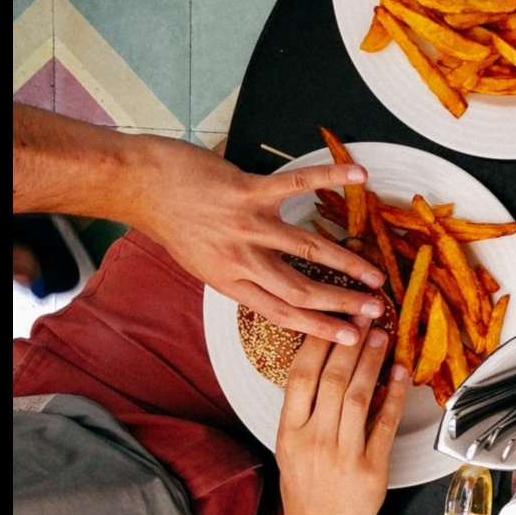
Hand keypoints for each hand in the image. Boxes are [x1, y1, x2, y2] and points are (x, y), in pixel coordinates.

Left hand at [130, 139, 388, 344]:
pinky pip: (296, 184)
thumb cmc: (172, 223)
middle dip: (343, 303)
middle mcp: (241, 259)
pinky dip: (330, 177)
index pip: (283, 313)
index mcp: (231, 282)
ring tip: (376, 274)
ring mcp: (246, 224)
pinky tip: (359, 176)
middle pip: (301, 290)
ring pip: (307, 249)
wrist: (139, 186)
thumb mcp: (203, 264)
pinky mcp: (247, 191)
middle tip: (376, 310)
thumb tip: (275, 289)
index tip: (351, 338)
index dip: (321, 328)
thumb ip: (240, 276)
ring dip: (347, 263)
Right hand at [276, 322, 407, 514]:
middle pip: (333, 380)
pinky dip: (395, 396)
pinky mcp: (372, 468)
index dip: (318, 343)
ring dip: (372, 362)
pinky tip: (401, 373)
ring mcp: (343, 454)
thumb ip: (305, 409)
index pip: (300, 376)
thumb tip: (327, 364)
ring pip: (359, 397)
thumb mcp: (290, 447)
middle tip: (364, 315)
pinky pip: (385, 424)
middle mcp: (314, 440)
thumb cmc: (306, 488)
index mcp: (289, 432)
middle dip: (350, 343)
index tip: (332, 317)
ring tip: (381, 336)